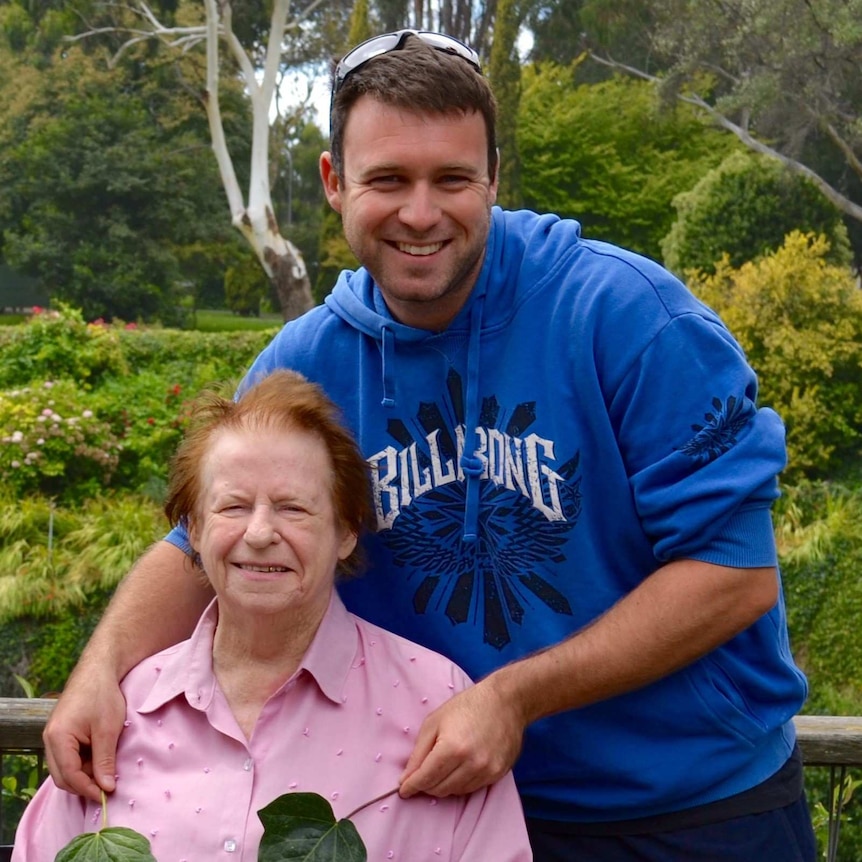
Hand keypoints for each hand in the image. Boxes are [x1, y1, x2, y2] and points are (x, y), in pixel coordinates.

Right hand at [42, 666, 125, 802]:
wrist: (98, 669)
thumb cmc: (103, 695)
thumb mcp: (108, 729)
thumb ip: (105, 760)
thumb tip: (106, 787)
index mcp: (58, 738)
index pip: (69, 775)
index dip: (87, 789)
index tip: (107, 795)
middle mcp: (50, 740)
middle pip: (62, 776)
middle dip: (83, 785)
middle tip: (107, 788)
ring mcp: (54, 737)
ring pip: (64, 768)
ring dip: (84, 775)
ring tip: (106, 773)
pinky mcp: (61, 734)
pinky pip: (68, 757)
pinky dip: (82, 763)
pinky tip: (100, 761)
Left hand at [398, 677, 524, 797]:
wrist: (506, 702)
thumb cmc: (466, 706)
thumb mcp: (434, 721)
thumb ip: (419, 752)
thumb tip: (407, 777)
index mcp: (452, 748)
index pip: (426, 778)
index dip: (411, 786)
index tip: (403, 790)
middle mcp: (470, 764)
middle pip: (439, 789)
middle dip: (426, 785)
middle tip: (420, 777)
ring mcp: (486, 771)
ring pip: (455, 792)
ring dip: (443, 785)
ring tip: (440, 770)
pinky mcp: (498, 774)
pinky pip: (472, 788)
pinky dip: (460, 783)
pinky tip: (457, 770)